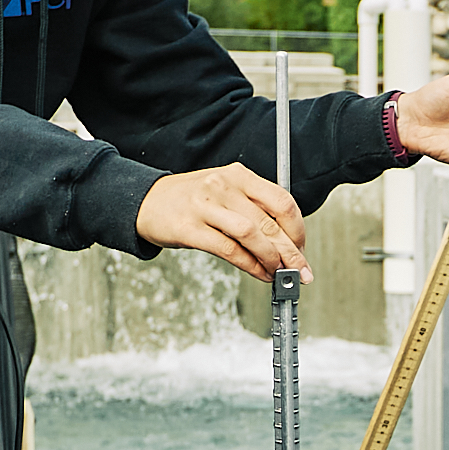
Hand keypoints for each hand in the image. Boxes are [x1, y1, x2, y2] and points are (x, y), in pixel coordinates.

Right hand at [136, 163, 307, 280]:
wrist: (147, 201)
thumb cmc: (191, 200)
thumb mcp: (225, 192)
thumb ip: (255, 210)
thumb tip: (287, 243)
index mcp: (239, 175)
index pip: (281, 201)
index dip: (297, 229)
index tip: (302, 249)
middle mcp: (223, 186)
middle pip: (269, 222)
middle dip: (291, 252)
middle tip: (301, 271)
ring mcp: (205, 206)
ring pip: (252, 235)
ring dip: (271, 259)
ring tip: (278, 274)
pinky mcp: (189, 228)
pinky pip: (229, 250)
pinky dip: (249, 265)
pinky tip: (258, 273)